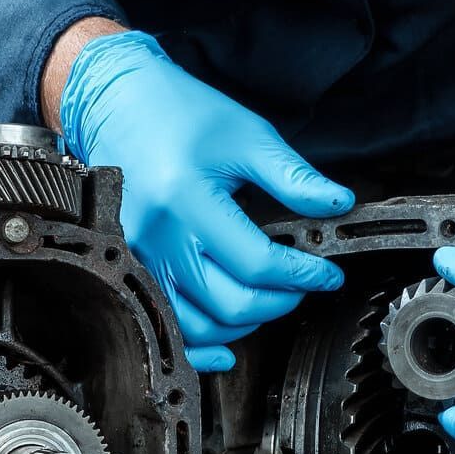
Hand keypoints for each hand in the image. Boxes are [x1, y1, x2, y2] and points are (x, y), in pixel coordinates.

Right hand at [56, 29, 352, 370]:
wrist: (116, 104)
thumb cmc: (179, 113)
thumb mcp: (246, 135)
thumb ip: (293, 176)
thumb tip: (338, 204)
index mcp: (188, 201)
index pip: (256, 263)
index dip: (302, 275)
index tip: (326, 273)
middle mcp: (158, 238)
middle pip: (229, 304)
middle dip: (279, 301)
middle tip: (300, 284)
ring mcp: (138, 260)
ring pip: (198, 325)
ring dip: (244, 324)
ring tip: (267, 299)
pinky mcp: (130, 270)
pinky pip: (165, 327)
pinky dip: (198, 348)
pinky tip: (226, 347)